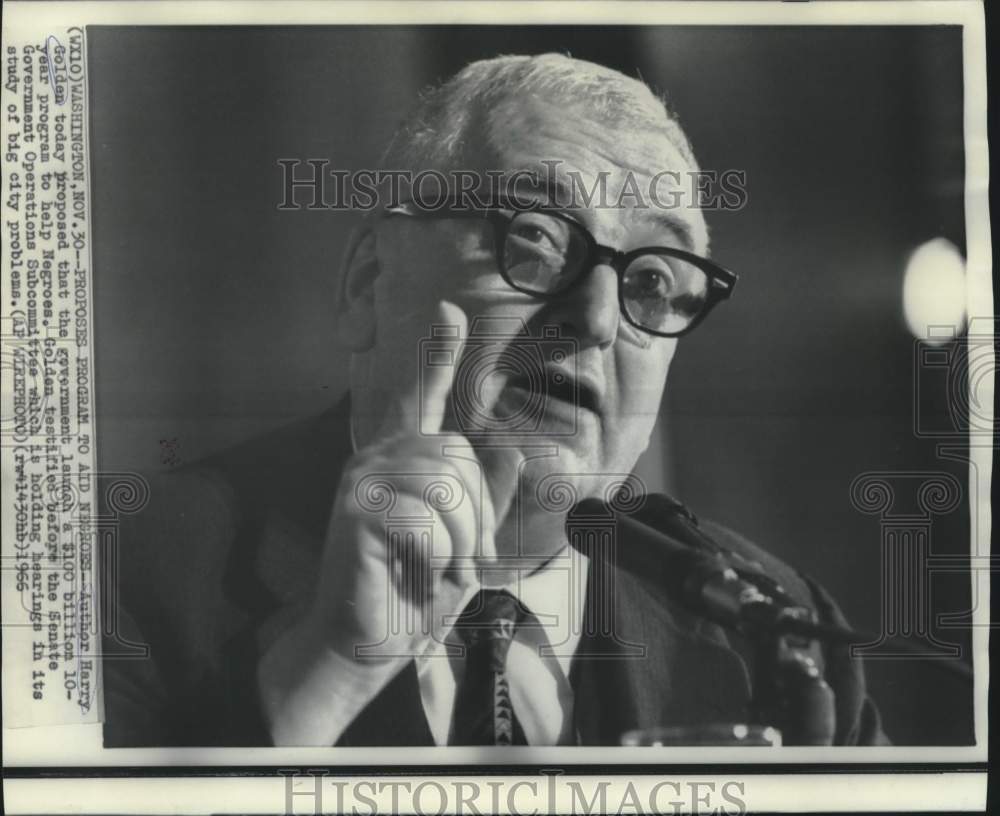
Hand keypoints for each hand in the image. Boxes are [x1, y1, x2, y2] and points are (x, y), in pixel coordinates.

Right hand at [258, 301, 516, 743]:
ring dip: (460, 539)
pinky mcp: (355, 508)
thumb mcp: (467, 543)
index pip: (423, 396)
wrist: (370, 642)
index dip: (437, 353)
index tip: (449, 309)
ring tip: (441, 568)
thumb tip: (509, 447)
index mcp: (406, 461)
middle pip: (460, 455)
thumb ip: (486, 498)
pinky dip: (437, 555)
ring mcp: (362, 478)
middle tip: (461, 561)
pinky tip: (416, 572)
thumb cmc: (417, 591)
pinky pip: (426, 516)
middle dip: (476, 517)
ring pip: (448, 483)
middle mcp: (379, 457)